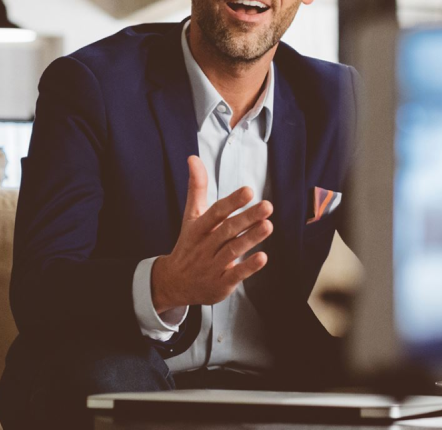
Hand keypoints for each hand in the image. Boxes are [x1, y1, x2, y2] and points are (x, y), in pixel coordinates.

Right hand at [151, 155, 271, 313]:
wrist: (174, 283)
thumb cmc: (189, 244)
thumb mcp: (191, 216)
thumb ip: (197, 188)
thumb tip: (193, 157)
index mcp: (198, 228)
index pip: (215, 213)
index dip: (231, 202)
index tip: (248, 190)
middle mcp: (204, 247)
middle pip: (226, 231)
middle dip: (247, 218)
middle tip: (267, 206)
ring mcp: (211, 266)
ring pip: (232, 251)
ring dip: (250, 239)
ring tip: (268, 226)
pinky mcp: (220, 284)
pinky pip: (235, 274)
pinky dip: (248, 267)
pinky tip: (263, 257)